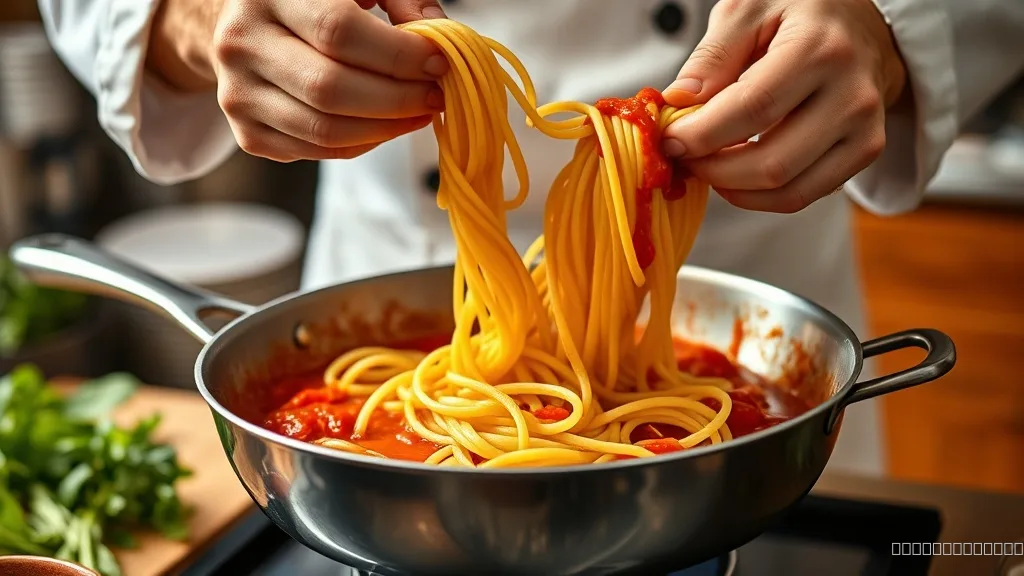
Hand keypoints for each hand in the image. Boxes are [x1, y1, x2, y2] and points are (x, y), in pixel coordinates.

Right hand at [148, 0, 448, 161]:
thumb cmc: (312, 1)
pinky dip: (362, 143)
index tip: (437, 62)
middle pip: (330, 89)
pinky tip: (385, 124)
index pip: (337, 31)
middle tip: (434, 95)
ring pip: (324, 130)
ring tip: (418, 112)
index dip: (396, 54)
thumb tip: (439, 40)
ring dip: (386, 128)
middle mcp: (242, 44)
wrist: (243, 26)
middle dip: (397, 99)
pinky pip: (317, 151)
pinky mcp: (247, 134)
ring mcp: (238, 94)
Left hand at [661, 0, 906, 212]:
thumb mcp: (750, 9)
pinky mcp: (865, 152)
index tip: (670, 140)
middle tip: (683, 156)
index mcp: (820, 49)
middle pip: (771, 162)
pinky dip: (760, 195)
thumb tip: (679, 101)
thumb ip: (713, 55)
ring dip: (734, 188)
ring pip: (787, 190)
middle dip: (714, 169)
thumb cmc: (801, 12)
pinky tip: (736, 173)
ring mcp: (864, 128)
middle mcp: (851, 94)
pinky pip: (802, 195)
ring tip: (707, 164)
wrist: (861, 24)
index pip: (753, 108)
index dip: (703, 134)